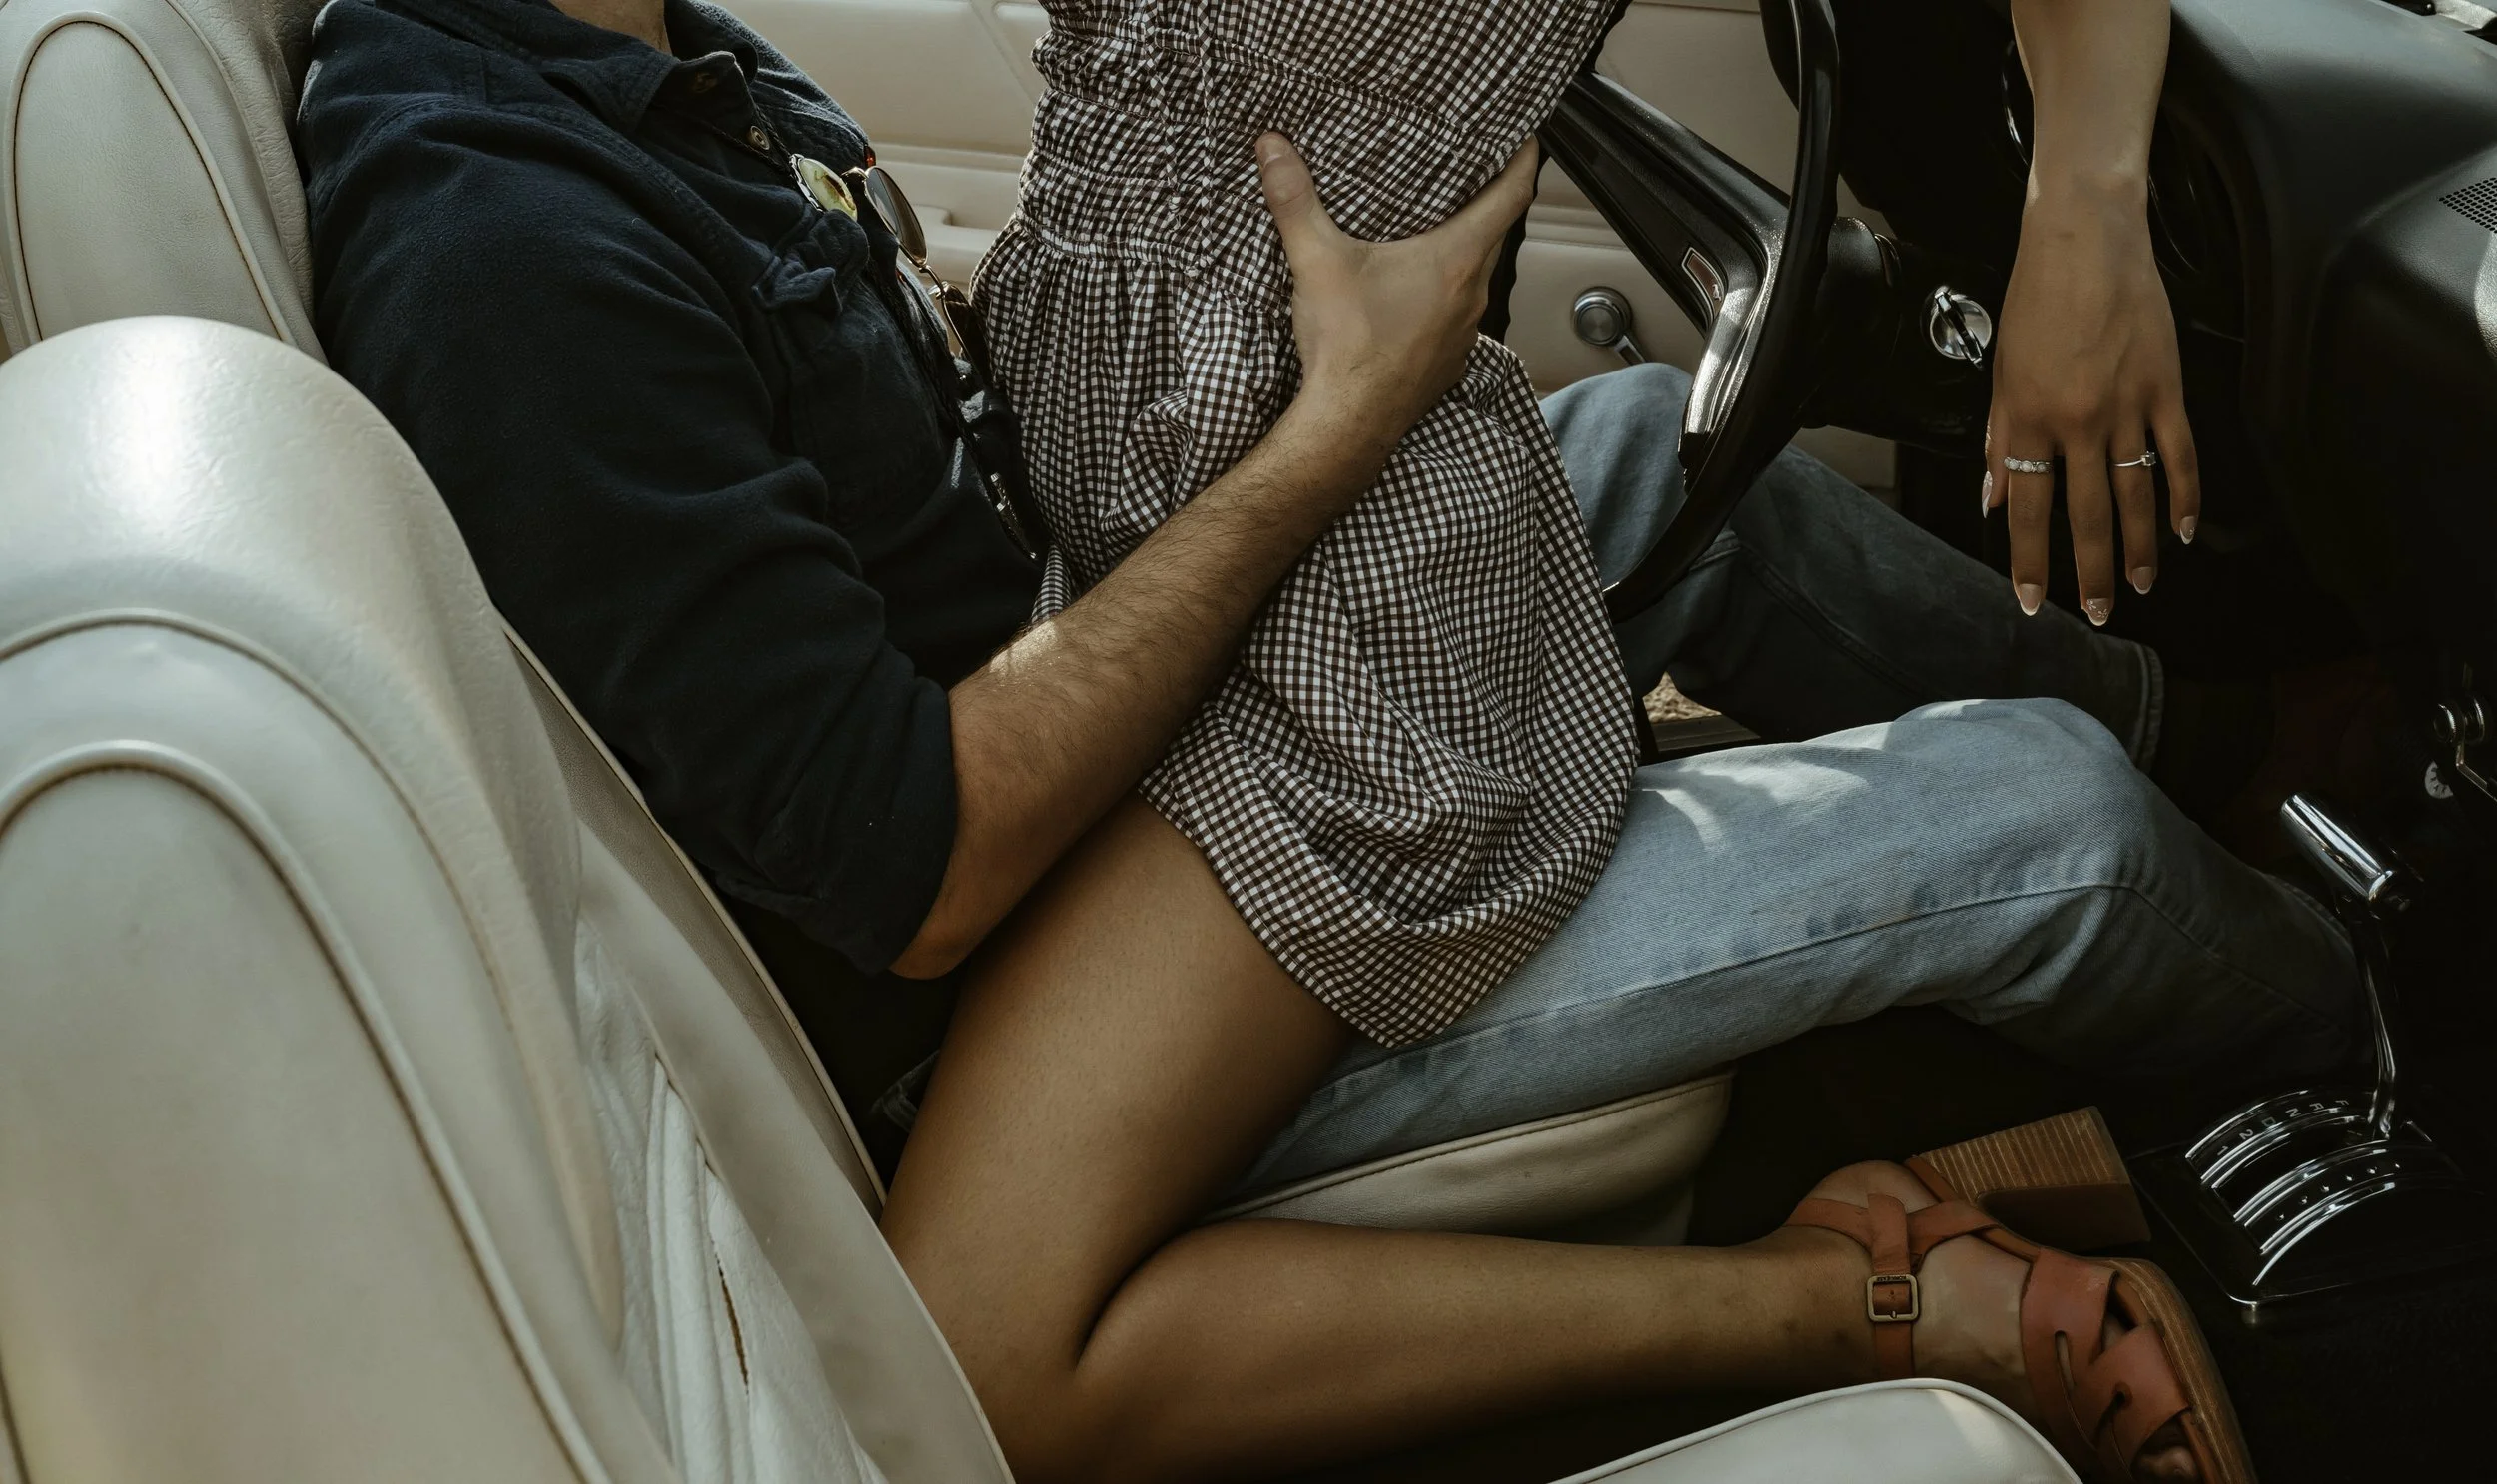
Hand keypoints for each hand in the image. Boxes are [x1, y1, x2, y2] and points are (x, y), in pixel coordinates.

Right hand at [1256, 131, 1536, 461]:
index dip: (1524, 159)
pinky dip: (1446, 295)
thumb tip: (1272, 147)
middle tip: (1471, 172)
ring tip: (1438, 228)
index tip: (1526, 136)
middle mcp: (1473, 295)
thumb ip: (1295, 200)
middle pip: (1496, 233)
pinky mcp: (1448, 362)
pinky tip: (1416, 293)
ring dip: (1464, 251)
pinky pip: (1458, 316)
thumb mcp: (1317, 262)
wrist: (1348, 427)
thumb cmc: (1347, 346)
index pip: (1512, 194)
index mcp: (1456, 259)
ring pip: (1477, 277)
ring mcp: (1465, 333)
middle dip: (1488, 200)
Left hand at [1982, 182, 2200, 623]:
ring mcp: (2128, 408)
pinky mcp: (2166, 388)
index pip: (2029, 509)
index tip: (2031, 601)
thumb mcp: (2000, 374)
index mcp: (2029, 421)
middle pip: (2087, 516)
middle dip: (2091, 572)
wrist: (2085, 240)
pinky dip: (2184, 496)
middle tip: (2099, 614)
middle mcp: (2078, 424)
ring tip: (2140, 586)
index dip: (2029, 561)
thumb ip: (2000, 442)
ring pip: (2137, 496)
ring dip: (2140, 548)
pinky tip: (2184, 530)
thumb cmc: (2035, 300)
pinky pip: (2179, 455)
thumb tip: (1994, 498)